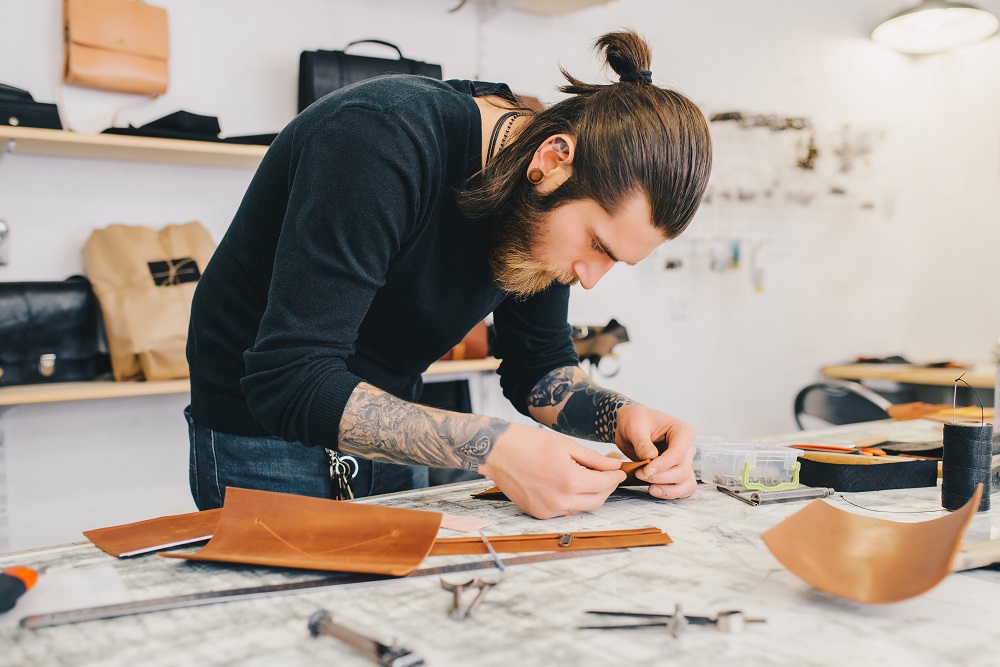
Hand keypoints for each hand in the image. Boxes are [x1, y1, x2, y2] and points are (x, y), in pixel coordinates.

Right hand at [479, 423, 626, 518]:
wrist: (497, 451)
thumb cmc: (528, 443)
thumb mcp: (566, 445)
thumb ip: (594, 459)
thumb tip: (614, 465)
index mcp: (569, 480)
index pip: (604, 484)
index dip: (615, 477)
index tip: (619, 470)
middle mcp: (559, 500)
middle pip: (597, 501)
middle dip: (606, 488)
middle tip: (608, 475)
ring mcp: (547, 510)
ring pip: (581, 507)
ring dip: (589, 495)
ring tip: (586, 478)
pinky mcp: (538, 513)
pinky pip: (564, 510)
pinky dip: (571, 500)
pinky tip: (567, 485)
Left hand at [615, 404, 696, 499]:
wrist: (630, 427)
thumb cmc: (635, 421)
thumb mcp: (635, 426)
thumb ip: (642, 442)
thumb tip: (650, 458)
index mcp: (682, 431)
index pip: (678, 452)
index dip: (663, 465)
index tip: (645, 470)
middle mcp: (687, 447)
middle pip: (682, 470)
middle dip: (661, 477)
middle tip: (640, 474)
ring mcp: (684, 461)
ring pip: (686, 482)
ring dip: (669, 489)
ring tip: (650, 489)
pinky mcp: (677, 472)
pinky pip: (683, 488)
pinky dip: (672, 493)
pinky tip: (655, 490)